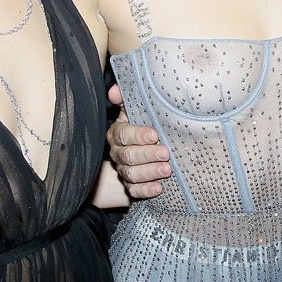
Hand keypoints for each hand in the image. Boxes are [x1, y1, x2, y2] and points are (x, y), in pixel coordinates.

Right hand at [105, 82, 169, 199]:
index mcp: (118, 132)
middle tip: (166, 153)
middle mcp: (118, 152)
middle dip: (147, 155)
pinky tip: (159, 188)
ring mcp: (123, 170)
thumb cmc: (145, 125)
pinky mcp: (131, 186)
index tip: (155, 135)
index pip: (123, 134)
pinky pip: (134, 191)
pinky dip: (146, 190)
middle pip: (127, 156)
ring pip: (131, 174)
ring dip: (149, 172)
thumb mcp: (137, 110)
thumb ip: (127, 99)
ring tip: (167, 170)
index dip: (138, 135)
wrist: (148, 150)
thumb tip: (114, 90)